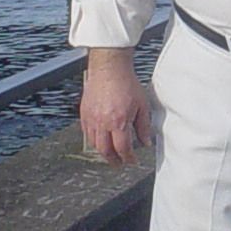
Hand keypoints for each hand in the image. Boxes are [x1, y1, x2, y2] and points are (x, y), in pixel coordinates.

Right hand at [80, 49, 152, 165]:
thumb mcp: (142, 106)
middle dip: (113, 160)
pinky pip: (86, 133)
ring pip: (94, 143)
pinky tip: (100, 139)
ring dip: (103, 151)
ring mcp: (91, 118)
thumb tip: (146, 141)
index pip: (122, 149)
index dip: (128, 158)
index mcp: (118, 122)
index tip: (132, 160)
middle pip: (105, 150)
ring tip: (110, 153)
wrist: (109, 68)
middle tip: (119, 162)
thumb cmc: (126, 83)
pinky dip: (93, 140)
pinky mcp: (84, 113)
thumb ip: (144, 126)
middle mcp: (103, 123)